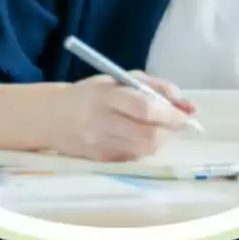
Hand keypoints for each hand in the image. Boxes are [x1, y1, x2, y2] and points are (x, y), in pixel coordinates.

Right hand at [41, 71, 196, 162]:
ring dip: (160, 141)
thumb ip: (156, 87)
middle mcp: (101, 122)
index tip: (187, 114)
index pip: (144, 108)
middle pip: (148, 136)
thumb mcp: (120, 78)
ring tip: (157, 128)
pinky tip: (138, 137)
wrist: (50, 117)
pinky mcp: (99, 161)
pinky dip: (144, 149)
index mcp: (106, 95)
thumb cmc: (92, 93)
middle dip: (170, 131)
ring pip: (144, 150)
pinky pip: (134, 158)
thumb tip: (188, 106)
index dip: (171, 114)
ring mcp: (99, 145)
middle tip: (177, 123)